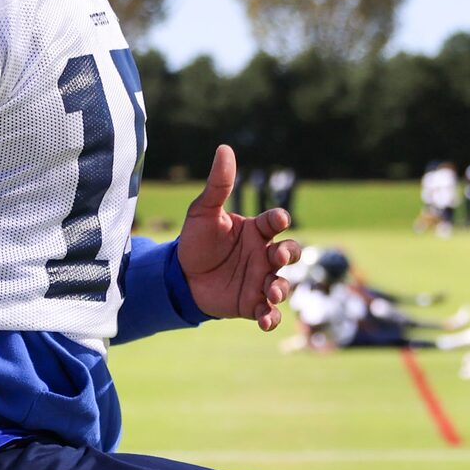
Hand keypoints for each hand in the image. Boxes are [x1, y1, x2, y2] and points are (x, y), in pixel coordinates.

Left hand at [179, 144, 301, 328]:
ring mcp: (260, 280)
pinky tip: (265, 321)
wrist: (179, 277)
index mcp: (256, 231)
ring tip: (271, 292)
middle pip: (290, 252)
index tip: (278, 220)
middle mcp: (264, 255)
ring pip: (283, 284)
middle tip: (277, 257)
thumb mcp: (203, 212)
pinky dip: (271, 318)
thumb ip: (218, 185)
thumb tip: (225, 148)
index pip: (274, 222)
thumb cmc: (196, 241)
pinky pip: (269, 312)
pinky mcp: (251, 304)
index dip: (278, 220)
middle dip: (288, 254)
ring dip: (282, 289)